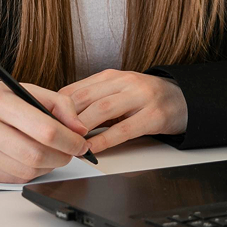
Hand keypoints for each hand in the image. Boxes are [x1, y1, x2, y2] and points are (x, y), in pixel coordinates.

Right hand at [0, 78, 90, 183]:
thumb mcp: (23, 88)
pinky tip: (34, 161)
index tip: (81, 142)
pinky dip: (30, 173)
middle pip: (35, 154)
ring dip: (48, 166)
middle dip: (62, 156)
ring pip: (25, 170)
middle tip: (72, 151)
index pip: (44, 129)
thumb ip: (58, 104)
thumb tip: (80, 129)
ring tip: (54, 154)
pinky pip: (10, 179)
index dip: (69, 140)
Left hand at [58, 69, 187, 153]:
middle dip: (65, 118)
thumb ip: (94, 100)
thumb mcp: (118, 92)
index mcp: (113, 76)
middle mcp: (126, 82)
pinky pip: (124, 129)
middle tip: (50, 136)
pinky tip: (93, 149)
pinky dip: (105, 140)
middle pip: (87, 98)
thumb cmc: (144, 99)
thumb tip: (59, 117)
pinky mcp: (154, 115)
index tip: (44, 122)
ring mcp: (142, 97)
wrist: (183, 99)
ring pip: (103, 110)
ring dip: (82, 128)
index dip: (57, 107)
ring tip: (69, 144)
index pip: (77, 89)